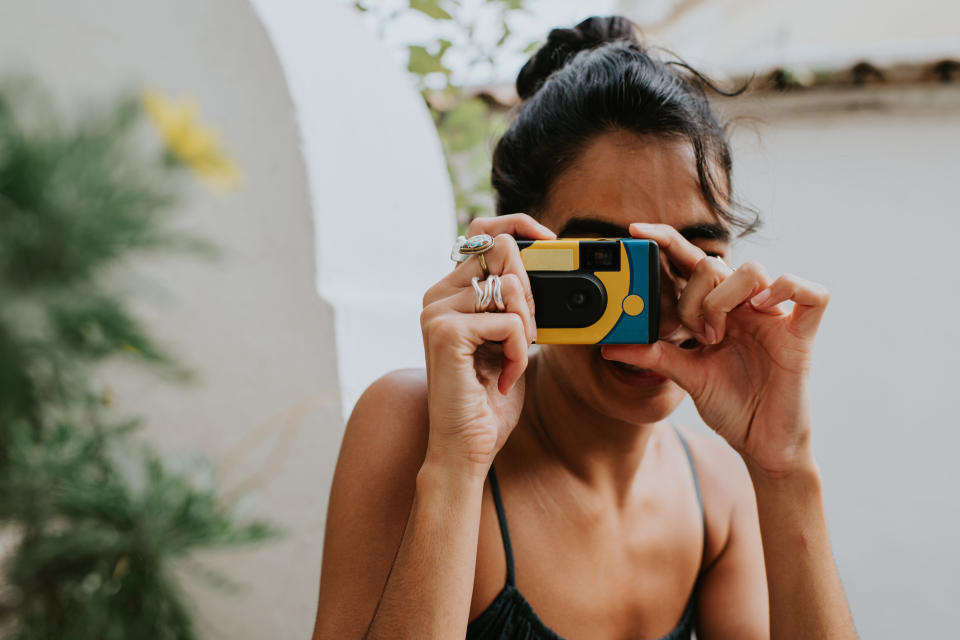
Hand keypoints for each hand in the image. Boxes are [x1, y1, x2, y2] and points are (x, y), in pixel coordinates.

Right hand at [420, 214, 554, 474]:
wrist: (467, 448)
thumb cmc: (490, 398)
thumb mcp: (509, 339)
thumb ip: (514, 301)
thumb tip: (541, 261)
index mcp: (451, 292)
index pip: (482, 231)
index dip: (519, 225)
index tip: (549, 241)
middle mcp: (438, 296)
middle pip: (502, 251)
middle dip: (530, 292)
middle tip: (526, 335)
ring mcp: (437, 312)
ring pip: (509, 286)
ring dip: (526, 328)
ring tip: (513, 361)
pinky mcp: (446, 333)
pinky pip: (509, 322)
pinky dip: (520, 353)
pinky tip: (505, 377)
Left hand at [602, 223, 830, 476]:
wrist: (761, 443)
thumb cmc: (731, 404)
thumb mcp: (685, 375)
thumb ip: (654, 355)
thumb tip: (609, 345)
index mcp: (717, 309)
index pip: (692, 262)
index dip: (667, 240)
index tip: (636, 231)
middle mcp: (744, 305)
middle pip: (716, 264)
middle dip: (695, 297)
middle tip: (695, 335)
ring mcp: (774, 316)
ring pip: (753, 271)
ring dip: (725, 300)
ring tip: (717, 336)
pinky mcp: (801, 334)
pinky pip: (812, 293)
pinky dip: (787, 289)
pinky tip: (762, 310)